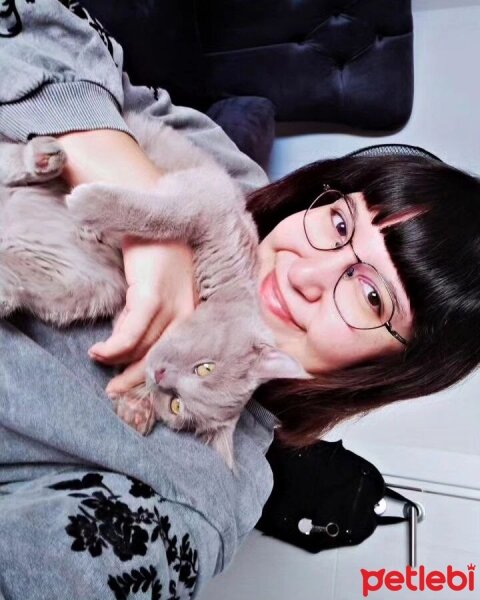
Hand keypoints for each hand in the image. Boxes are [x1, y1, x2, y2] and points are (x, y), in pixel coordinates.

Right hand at [89, 236, 197, 393]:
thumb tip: (126, 347)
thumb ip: (148, 318)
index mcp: (193, 313)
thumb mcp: (159, 289)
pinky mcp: (153, 296)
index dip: (153, 376)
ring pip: (143, 349)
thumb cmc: (156, 252)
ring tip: (98, 359)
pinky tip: (100, 351)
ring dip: (117, 362)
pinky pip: (132, 334)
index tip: (134, 390)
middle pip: (161, 359)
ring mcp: (173, 305)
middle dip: (136, 381)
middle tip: (115, 393)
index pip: (176, 356)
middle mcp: (188, 313)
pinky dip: (114, 348)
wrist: (154, 213)